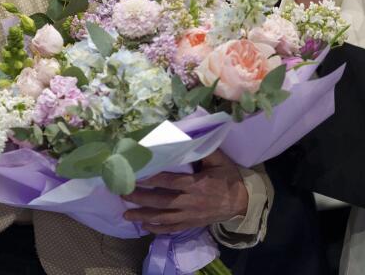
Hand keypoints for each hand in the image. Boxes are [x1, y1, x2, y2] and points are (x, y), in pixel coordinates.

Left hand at [122, 150, 249, 233]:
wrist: (242, 202)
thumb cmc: (228, 178)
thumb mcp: (220, 160)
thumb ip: (204, 149)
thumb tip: (188, 135)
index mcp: (196, 184)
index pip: (169, 182)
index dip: (151, 179)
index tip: (135, 176)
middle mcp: (190, 202)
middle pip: (161, 201)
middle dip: (140, 198)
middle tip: (122, 193)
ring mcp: (190, 215)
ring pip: (163, 218)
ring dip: (143, 216)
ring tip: (126, 215)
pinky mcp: (191, 224)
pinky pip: (171, 229)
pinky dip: (157, 229)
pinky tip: (143, 226)